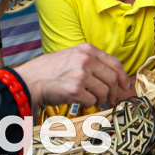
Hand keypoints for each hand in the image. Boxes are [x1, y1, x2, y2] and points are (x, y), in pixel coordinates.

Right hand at [13, 44, 130, 112]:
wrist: (29, 81)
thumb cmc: (49, 72)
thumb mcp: (70, 57)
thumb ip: (90, 62)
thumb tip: (111, 75)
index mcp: (86, 49)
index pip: (114, 63)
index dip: (123, 77)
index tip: (125, 86)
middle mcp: (85, 59)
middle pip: (112, 79)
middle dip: (115, 93)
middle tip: (112, 101)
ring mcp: (80, 74)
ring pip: (104, 91)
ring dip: (101, 100)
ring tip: (95, 103)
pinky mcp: (75, 89)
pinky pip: (92, 101)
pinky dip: (89, 105)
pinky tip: (83, 103)